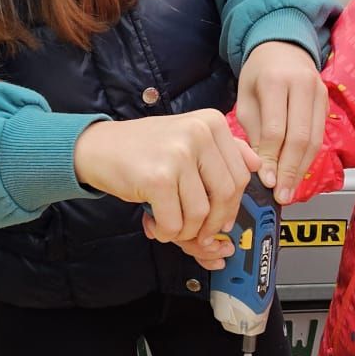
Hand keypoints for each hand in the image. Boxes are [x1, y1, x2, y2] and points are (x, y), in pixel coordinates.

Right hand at [73, 111, 257, 245]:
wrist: (97, 147)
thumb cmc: (143, 147)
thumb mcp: (187, 137)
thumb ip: (223, 149)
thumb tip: (257, 165)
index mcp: (211, 123)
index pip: (241, 175)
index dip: (232, 205)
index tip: (221, 219)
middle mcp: (199, 134)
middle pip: (226, 195)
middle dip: (212, 223)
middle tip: (197, 232)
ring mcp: (179, 154)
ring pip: (201, 213)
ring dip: (185, 231)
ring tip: (169, 225)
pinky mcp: (158, 178)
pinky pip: (175, 222)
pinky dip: (166, 232)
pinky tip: (154, 223)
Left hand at [236, 40, 327, 204]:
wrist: (282, 46)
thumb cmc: (259, 73)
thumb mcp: (246, 98)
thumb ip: (254, 131)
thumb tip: (262, 168)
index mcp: (274, 81)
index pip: (275, 129)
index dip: (271, 159)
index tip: (266, 181)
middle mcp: (301, 85)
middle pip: (300, 137)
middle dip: (290, 170)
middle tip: (282, 194)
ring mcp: (318, 92)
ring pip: (314, 139)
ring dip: (302, 169)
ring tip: (290, 190)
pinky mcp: (327, 100)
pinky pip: (320, 135)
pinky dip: (309, 157)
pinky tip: (298, 172)